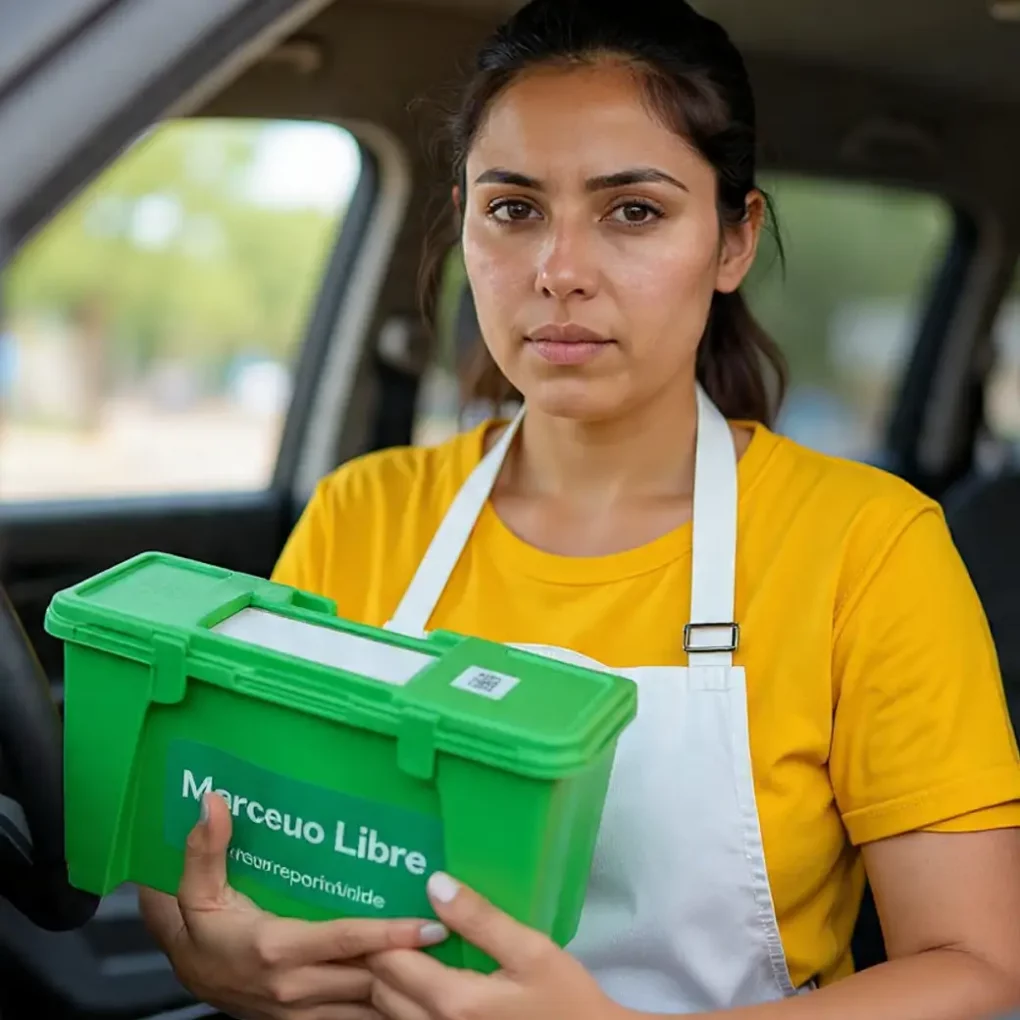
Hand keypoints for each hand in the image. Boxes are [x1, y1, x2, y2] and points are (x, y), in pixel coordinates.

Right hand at [139, 793, 448, 1019]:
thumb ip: (206, 845)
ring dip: (406, 989)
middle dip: (412, 962)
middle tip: (458, 938)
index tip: (430, 924)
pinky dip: (386, 1008)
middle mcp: (293, 986)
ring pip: (367, 1007)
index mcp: (275, 948)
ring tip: (450, 964)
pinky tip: (418, 989)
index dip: (389, 934)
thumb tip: (213, 800)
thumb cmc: (202, 926)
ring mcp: (303, 1012)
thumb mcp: (196, 887)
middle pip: (367, 977)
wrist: (190, 977)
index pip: (344, 941)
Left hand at [366, 873, 623, 1019]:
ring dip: (389, 979)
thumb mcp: (531, 951)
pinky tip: (422, 976)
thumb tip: (434, 883)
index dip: (381, 931)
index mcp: (454, 1002)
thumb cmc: (566, 999)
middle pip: (381, 989)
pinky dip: (404, 1000)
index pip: (391, 962)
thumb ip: (481, 918)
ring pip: (389, 1012)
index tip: (386, 900)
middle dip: (379, 953)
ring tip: (403, 943)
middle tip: (392, 917)